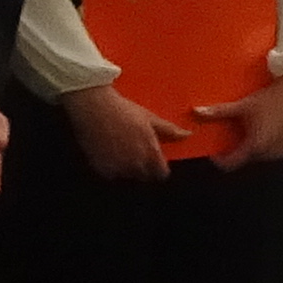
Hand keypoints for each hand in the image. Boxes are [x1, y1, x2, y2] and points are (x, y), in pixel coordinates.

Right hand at [65, 78, 180, 182]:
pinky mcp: (102, 168)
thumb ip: (169, 130)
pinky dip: (111, 167)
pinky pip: (111, 173)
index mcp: (150, 152)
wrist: (94, 107)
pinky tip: (109, 151)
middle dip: (144, 168)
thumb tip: (188, 135)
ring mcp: (118, 168)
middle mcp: (136, 164)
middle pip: (145, 175)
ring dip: (127, 168)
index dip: (160, 168)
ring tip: (121, 149)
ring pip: (128, 175)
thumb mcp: (149, 118)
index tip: (156, 162)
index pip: (161, 173)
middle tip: (136, 151)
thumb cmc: (124, 110)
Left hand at [208, 71, 282, 172]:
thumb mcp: (243, 105)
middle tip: (230, 133)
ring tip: (246, 129)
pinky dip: (261, 144)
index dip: (219, 158)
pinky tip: (261, 128)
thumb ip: (219, 112)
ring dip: (248, 146)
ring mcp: (279, 151)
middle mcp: (268, 153)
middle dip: (235, 149)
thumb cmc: (272, 98)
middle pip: (243, 158)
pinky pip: (267, 151)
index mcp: (256, 146)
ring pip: (256, 155)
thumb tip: (197, 111)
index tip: (214, 149)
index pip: (230, 164)